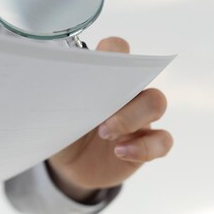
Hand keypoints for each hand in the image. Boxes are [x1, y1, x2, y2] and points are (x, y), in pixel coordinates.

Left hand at [47, 37, 172, 201]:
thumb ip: (61, 96)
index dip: (114, 51)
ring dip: (132, 118)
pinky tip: (121, 152)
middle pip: (144, 76)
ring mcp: (140, 117)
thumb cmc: (65, 129)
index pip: (118, 49)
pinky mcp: (146, 143)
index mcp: (105, 77)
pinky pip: (163, 140)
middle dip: (124, 92)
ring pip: (156, 103)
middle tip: (99, 114)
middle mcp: (127, 92)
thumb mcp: (57, 113)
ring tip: (105, 134)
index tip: (97, 68)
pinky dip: (145, 147)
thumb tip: (50, 82)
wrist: (69, 165)